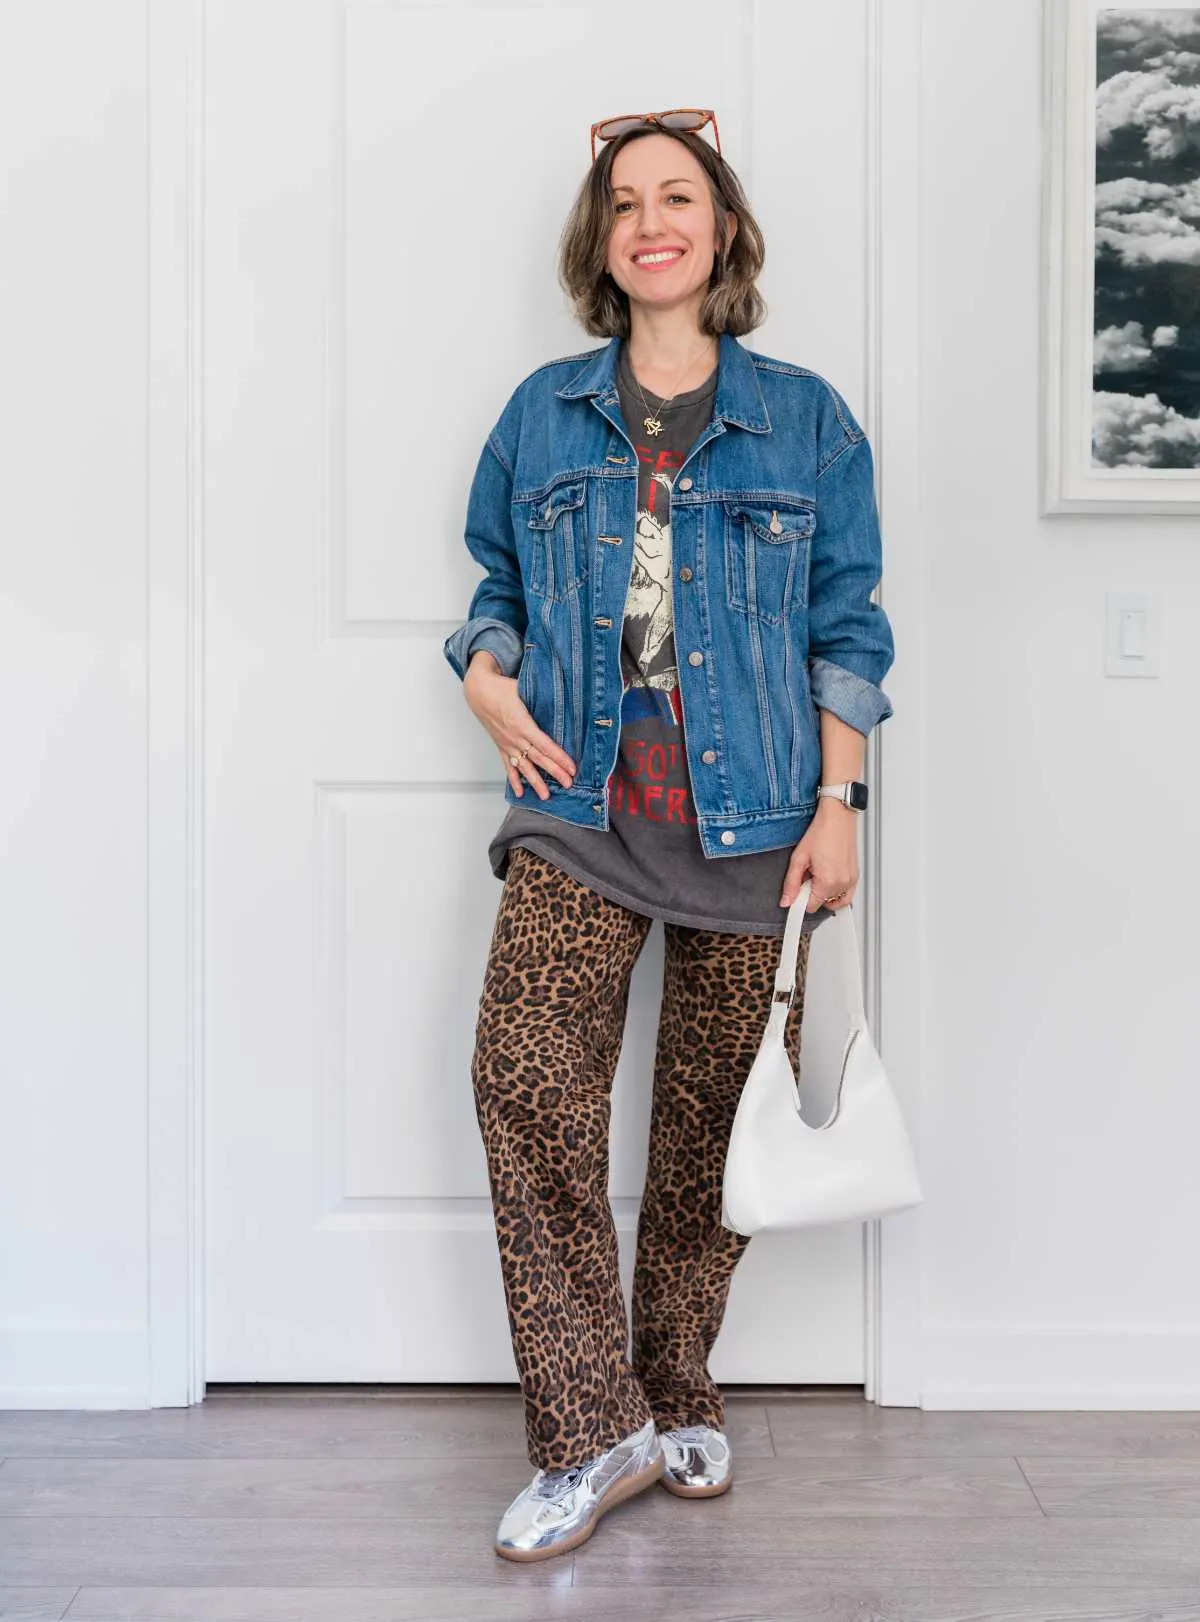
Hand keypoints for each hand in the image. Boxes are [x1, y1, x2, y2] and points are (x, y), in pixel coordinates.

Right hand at [463, 653, 575, 800]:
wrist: (478, 691)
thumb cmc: (502, 688)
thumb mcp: (524, 690)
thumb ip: (542, 698)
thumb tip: (562, 699)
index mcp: (522, 724)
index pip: (545, 745)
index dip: (559, 757)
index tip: (572, 767)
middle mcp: (515, 738)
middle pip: (538, 759)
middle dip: (555, 772)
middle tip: (568, 784)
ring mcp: (507, 744)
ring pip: (524, 767)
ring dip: (536, 782)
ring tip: (546, 796)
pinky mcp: (501, 746)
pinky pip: (508, 766)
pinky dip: (514, 780)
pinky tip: (520, 792)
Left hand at [779, 800, 858, 910]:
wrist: (838, 817)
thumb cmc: (822, 831)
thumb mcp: (799, 858)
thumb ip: (791, 883)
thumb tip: (786, 900)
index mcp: (827, 881)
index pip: (811, 906)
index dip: (800, 900)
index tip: (796, 892)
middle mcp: (842, 883)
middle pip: (822, 903)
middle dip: (812, 893)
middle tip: (808, 875)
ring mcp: (851, 880)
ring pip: (834, 900)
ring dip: (825, 893)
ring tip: (819, 875)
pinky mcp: (856, 876)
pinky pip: (847, 895)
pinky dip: (837, 892)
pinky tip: (829, 879)